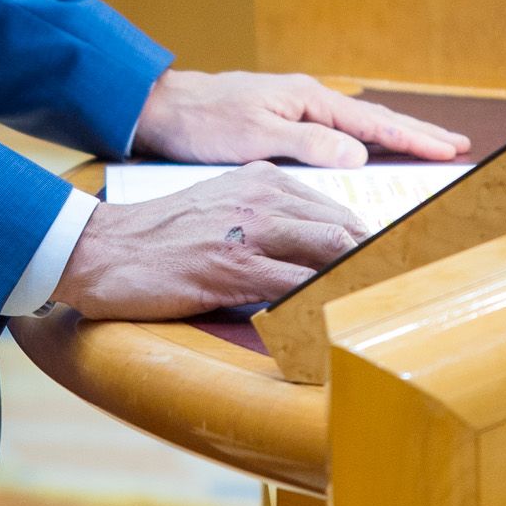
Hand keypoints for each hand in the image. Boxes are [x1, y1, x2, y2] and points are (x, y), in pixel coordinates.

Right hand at [48, 166, 368, 319]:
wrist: (101, 249)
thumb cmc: (160, 238)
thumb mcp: (221, 208)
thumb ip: (267, 221)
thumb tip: (314, 256)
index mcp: (262, 180)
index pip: (338, 211)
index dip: (372, 244)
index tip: (396, 271)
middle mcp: (263, 198)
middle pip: (346, 230)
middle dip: (379, 264)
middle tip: (404, 295)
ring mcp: (251, 232)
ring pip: (331, 255)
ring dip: (361, 285)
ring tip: (382, 312)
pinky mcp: (235, 269)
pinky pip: (298, 289)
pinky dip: (325, 307)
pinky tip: (339, 325)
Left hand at [128, 67, 468, 169]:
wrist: (165, 110)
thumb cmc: (205, 123)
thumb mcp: (256, 137)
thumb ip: (309, 144)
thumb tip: (361, 152)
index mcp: (308, 99)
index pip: (373, 122)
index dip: (413, 138)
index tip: (450, 149)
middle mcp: (308, 100)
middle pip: (374, 120)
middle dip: (416, 133)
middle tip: (457, 145)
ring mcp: (297, 109)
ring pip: (358, 125)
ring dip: (394, 136)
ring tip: (427, 145)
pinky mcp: (283, 122)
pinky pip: (337, 132)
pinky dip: (364, 140)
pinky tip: (371, 149)